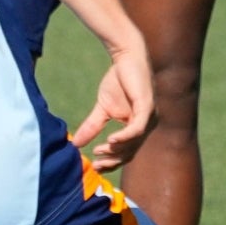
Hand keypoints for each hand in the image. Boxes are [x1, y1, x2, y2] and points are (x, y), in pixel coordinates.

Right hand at [71, 52, 154, 170]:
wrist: (126, 58)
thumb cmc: (118, 82)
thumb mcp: (102, 109)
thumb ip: (92, 126)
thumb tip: (76, 144)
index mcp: (138, 127)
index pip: (127, 152)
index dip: (111, 161)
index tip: (94, 165)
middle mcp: (147, 125)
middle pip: (131, 152)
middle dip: (113, 160)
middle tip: (96, 164)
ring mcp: (149, 117)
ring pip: (134, 143)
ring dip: (116, 150)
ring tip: (99, 151)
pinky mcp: (147, 107)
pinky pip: (138, 129)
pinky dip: (124, 137)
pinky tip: (110, 140)